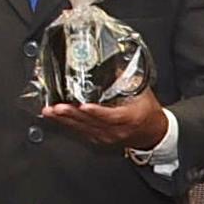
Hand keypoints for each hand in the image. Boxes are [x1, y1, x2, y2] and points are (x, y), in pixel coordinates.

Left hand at [42, 91, 170, 153]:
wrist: (152, 133)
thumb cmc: (147, 112)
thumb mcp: (142, 92)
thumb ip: (124, 79)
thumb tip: (109, 62)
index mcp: (129, 118)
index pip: (111, 116)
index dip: (96, 112)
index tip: (83, 106)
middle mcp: (116, 131)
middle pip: (91, 123)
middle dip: (71, 115)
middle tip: (56, 107)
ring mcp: (107, 138)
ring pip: (83, 129)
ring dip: (65, 121)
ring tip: (50, 112)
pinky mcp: (99, 140)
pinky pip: (81, 133)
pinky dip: (67, 125)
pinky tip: (56, 119)